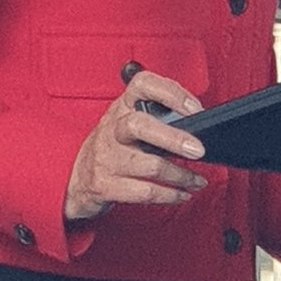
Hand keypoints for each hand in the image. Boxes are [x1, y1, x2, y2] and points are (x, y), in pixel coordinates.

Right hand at [64, 70, 207, 220]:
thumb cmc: (116, 143)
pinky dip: (170, 196)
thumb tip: (200, 123)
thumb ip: (160, 116)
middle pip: (140, 126)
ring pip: (149, 165)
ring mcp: (108, 158)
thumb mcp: (130, 119)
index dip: (171, 93)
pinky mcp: (107, 185)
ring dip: (181, 176)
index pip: (143, 85)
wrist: (79, 176)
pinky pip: (145, 192)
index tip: (195, 108)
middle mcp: (114, 129)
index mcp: (124, 106)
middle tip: (199, 150)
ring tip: (198, 180)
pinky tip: (183, 194)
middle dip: (174, 138)